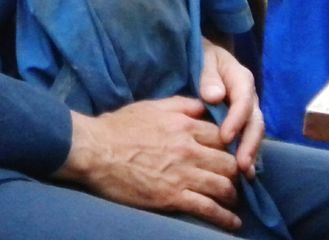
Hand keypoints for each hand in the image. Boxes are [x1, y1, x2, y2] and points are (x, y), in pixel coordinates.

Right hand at [56, 99, 240, 230]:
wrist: (94, 151)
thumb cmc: (117, 127)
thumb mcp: (149, 107)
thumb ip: (179, 105)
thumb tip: (202, 106)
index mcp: (183, 126)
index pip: (221, 136)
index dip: (228, 146)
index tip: (228, 154)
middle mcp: (188, 150)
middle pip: (228, 162)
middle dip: (234, 172)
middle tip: (232, 178)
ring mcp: (182, 175)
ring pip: (223, 186)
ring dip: (232, 194)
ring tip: (232, 199)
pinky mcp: (173, 197)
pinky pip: (208, 209)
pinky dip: (225, 217)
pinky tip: (232, 222)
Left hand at [199, 38, 262, 177]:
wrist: (205, 56)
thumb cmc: (203, 56)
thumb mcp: (204, 58)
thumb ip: (208, 76)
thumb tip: (213, 96)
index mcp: (241, 79)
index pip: (243, 101)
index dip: (236, 120)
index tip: (225, 137)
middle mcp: (250, 97)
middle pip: (255, 122)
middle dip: (249, 144)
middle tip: (241, 165)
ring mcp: (249, 111)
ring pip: (255, 134)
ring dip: (251, 153)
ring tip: (244, 174)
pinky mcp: (244, 123)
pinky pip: (248, 139)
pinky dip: (247, 155)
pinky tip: (244, 174)